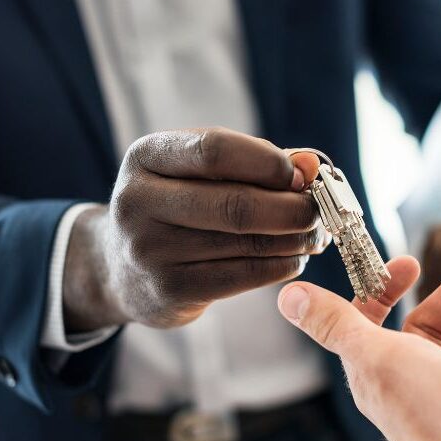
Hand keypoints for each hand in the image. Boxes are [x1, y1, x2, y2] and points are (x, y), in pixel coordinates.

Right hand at [63, 127, 327, 330]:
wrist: (121, 267)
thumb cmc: (179, 206)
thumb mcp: (200, 172)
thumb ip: (255, 162)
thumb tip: (310, 165)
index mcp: (146, 156)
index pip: (215, 150)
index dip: (269, 163)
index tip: (302, 175)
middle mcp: (138, 202)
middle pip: (236, 204)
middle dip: (292, 208)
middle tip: (319, 211)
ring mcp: (150, 250)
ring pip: (246, 243)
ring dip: (294, 239)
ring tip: (314, 235)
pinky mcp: (170, 290)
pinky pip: (243, 276)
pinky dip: (281, 266)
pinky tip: (295, 258)